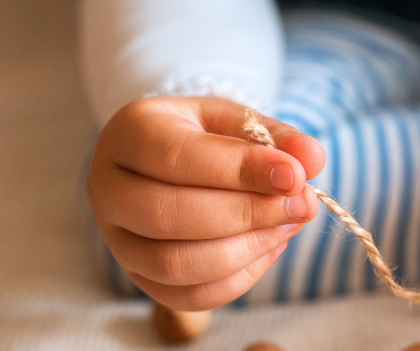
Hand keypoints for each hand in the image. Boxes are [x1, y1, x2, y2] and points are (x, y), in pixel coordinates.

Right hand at [87, 96, 324, 309]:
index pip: (176, 157)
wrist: (172, 160)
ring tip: (288, 224)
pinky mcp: (139, 277)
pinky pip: (188, 295)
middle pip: (169, 216)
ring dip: (246, 248)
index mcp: (129, 133)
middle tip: (300, 204)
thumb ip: (276, 138)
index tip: (294, 176)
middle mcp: (108, 188)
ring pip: (175, 264)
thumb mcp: (240, 122)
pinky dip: (239, 277)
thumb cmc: (207, 138)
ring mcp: (117, 240)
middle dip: (247, 214)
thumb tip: (311, 158)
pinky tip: (269, 246)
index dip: (240, 170)